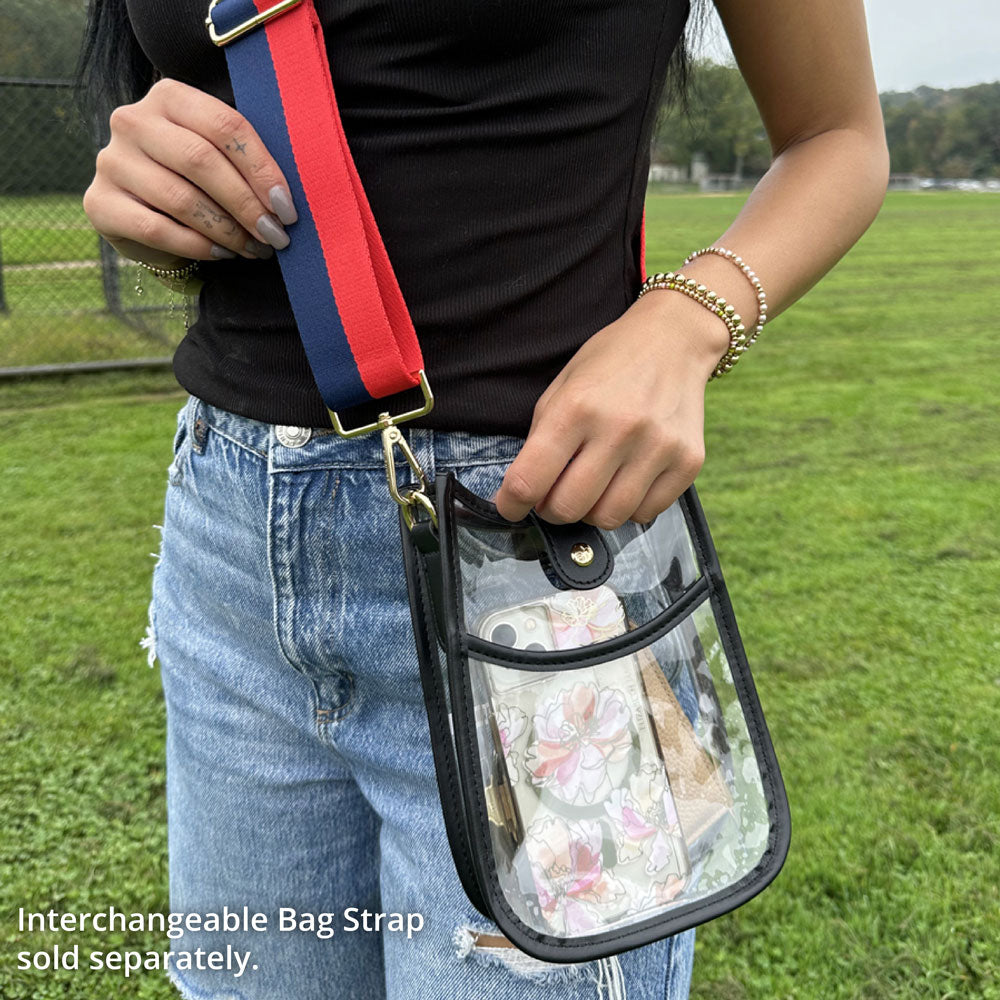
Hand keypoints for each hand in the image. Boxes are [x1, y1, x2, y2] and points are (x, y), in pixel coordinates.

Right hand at [82, 78, 297, 267]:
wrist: (148, 215)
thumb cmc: (198, 183)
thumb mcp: (222, 159)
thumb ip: (246, 163)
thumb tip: (284, 201)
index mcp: (170, 97)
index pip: (224, 126)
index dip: (262, 170)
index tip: (287, 209)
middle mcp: (133, 121)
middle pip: (201, 161)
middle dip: (247, 205)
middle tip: (275, 235)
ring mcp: (111, 160)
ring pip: (180, 198)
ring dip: (227, 231)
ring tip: (254, 249)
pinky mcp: (99, 202)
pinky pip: (156, 228)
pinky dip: (198, 246)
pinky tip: (222, 254)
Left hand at [493, 291, 729, 528]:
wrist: (674, 340)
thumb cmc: (610, 364)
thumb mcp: (562, 388)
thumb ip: (542, 440)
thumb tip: (528, 493)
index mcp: (577, 407)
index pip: (530, 480)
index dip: (511, 504)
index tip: (510, 507)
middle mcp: (619, 429)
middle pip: (568, 507)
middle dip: (551, 509)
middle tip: (553, 495)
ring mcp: (658, 447)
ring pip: (608, 518)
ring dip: (591, 512)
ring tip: (592, 488)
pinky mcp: (688, 461)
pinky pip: (646, 513)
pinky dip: (628, 507)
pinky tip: (625, 482)